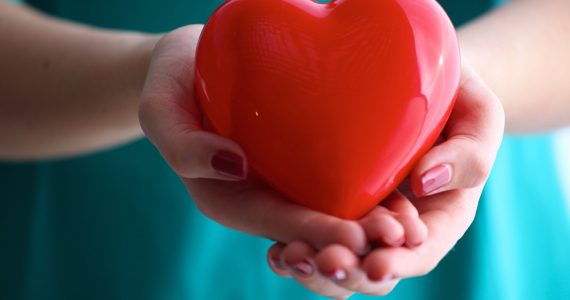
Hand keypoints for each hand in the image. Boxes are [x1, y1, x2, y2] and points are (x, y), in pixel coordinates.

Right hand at [139, 25, 383, 255]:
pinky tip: (405, 191)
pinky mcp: (306, 161)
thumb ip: (184, 146)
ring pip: (332, 215)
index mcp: (229, 197)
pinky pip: (340, 184)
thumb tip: (235, 166)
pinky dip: (371, 196)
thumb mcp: (161, 108)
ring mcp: (287, 181)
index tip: (354, 237)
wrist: (194, 62)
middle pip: (310, 229)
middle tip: (398, 238)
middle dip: (353, 240)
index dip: (314, 232)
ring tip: (410, 227)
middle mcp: (264, 197)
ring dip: (370, 227)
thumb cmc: (173, 81)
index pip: (274, 222)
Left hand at [267, 63, 504, 298]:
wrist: (419, 79)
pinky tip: (275, 251)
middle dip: (349, 272)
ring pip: (339, 259)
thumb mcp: (478, 117)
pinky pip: (313, 235)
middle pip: (372, 268)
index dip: (399, 263)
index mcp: (438, 217)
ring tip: (287, 257)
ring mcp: (361, 216)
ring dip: (313, 267)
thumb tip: (424, 184)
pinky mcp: (331, 202)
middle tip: (324, 261)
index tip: (376, 265)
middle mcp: (397, 226)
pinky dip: (294, 249)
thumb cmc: (456, 97)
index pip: (420, 253)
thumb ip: (469, 153)